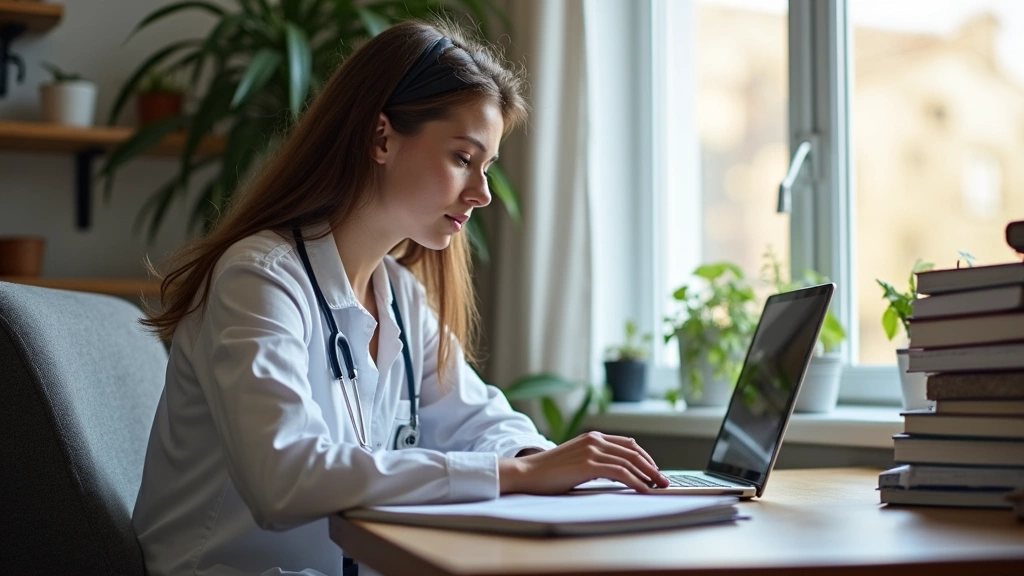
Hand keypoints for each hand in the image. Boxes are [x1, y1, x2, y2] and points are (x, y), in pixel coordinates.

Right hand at [498, 431, 668, 494]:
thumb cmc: (549, 472)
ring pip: (630, 462)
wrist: (527, 474)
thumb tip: (619, 473)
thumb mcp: (577, 461)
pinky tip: (644, 491)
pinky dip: (636, 482)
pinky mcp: (588, 465)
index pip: (628, 444)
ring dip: (649, 476)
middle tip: (664, 481)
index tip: (655, 471)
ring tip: (659, 488)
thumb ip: (596, 461)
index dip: (645, 458)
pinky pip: (621, 473)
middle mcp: (595, 440)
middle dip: (652, 468)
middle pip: (634, 453)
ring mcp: (592, 451)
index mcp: (593, 437)